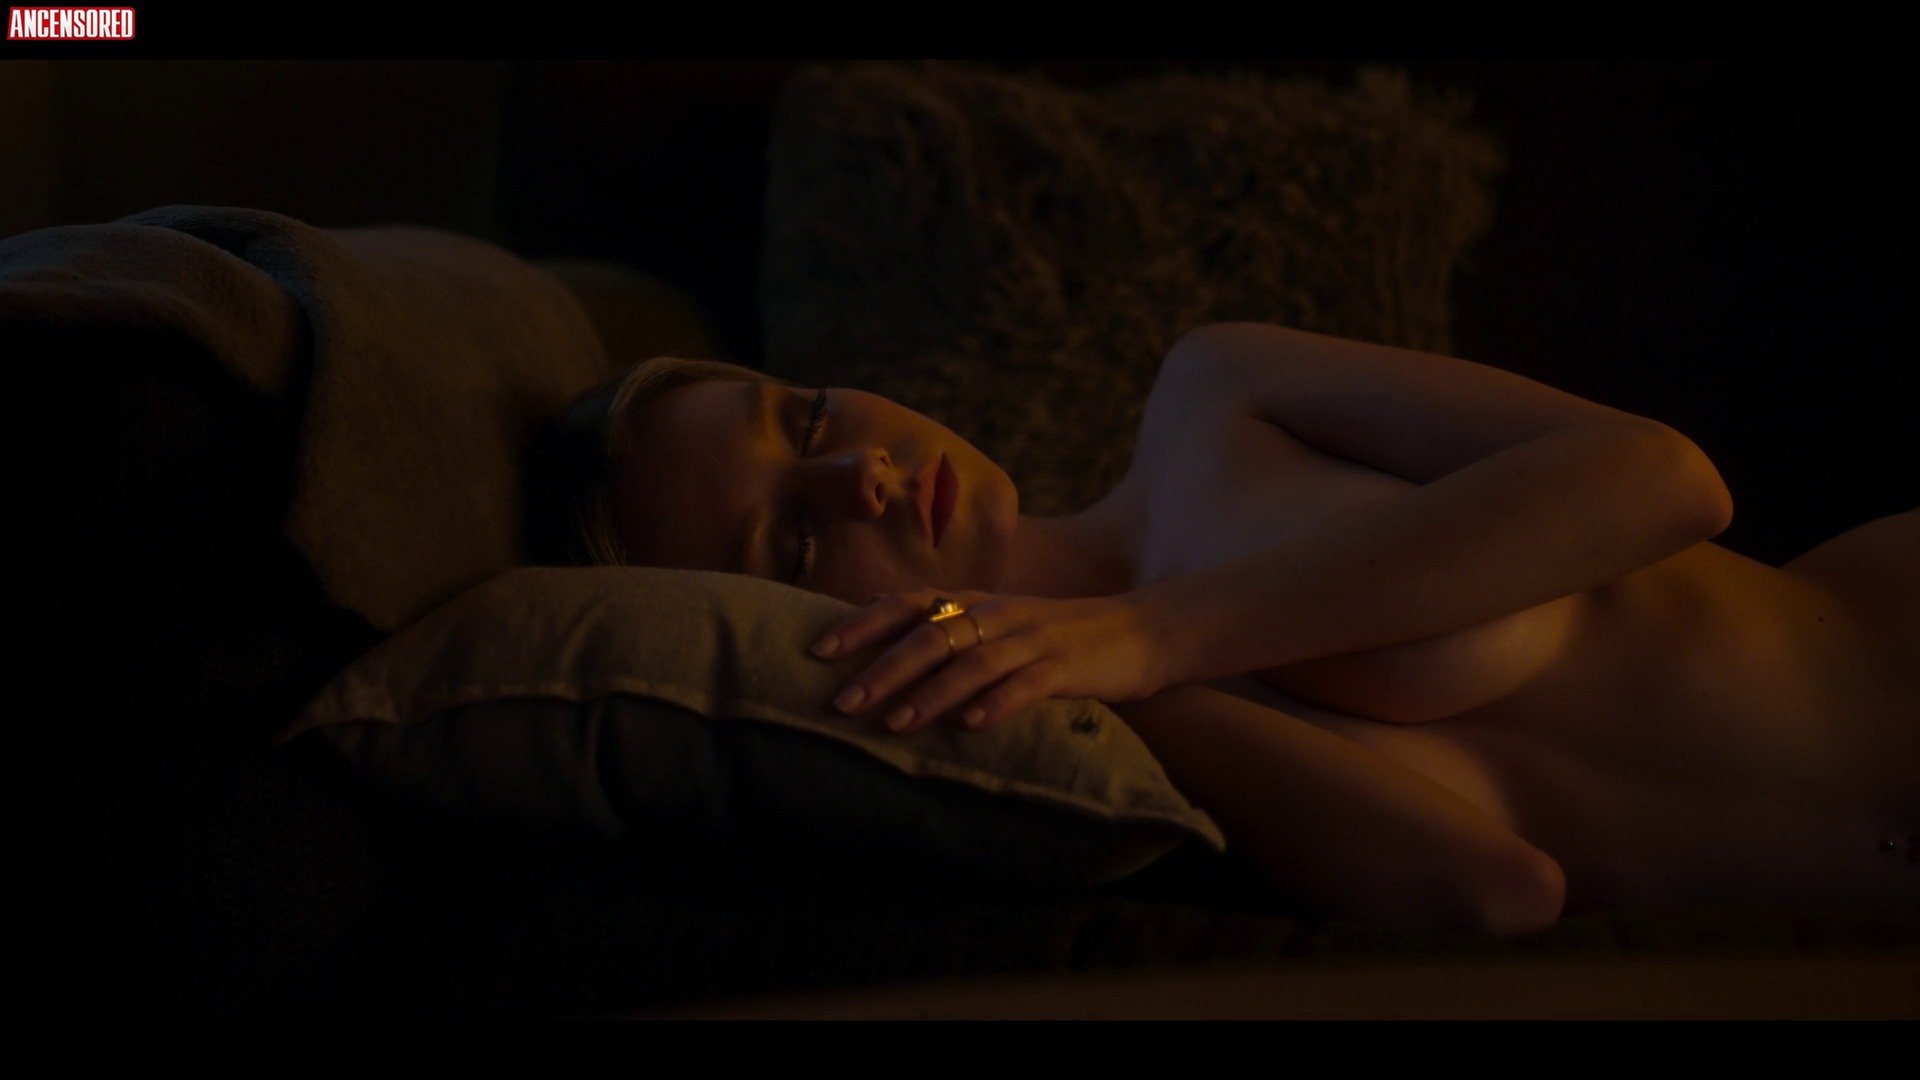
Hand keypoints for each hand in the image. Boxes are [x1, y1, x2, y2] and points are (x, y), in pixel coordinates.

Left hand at [807, 587, 1169, 733]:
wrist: (1142, 632)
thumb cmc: (1058, 637)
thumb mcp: (999, 625)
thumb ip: (947, 629)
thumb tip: (881, 627)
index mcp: (976, 603)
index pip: (907, 604)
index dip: (861, 624)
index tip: (817, 649)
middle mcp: (997, 614)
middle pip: (930, 636)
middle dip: (882, 669)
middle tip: (842, 702)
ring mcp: (1033, 638)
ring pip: (972, 662)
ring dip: (929, 694)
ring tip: (892, 724)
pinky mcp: (1067, 666)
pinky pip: (1027, 684)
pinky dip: (997, 703)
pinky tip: (971, 726)